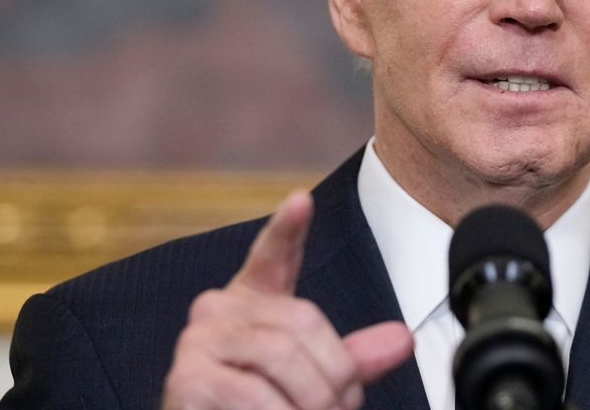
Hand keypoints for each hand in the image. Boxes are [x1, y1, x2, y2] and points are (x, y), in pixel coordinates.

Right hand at [162, 191, 413, 408]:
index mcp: (252, 301)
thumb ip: (351, 358)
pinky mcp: (186, 380)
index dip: (287, 229)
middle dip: (336, 373)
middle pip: (301, 319)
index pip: (271, 255)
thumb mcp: (311, 378)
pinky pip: (252, 395)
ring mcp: (197, 342)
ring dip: (315, 400)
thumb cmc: (265, 407)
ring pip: (281, 355)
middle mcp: (218, 310)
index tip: (301, 201)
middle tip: (346, 406)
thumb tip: (403, 340)